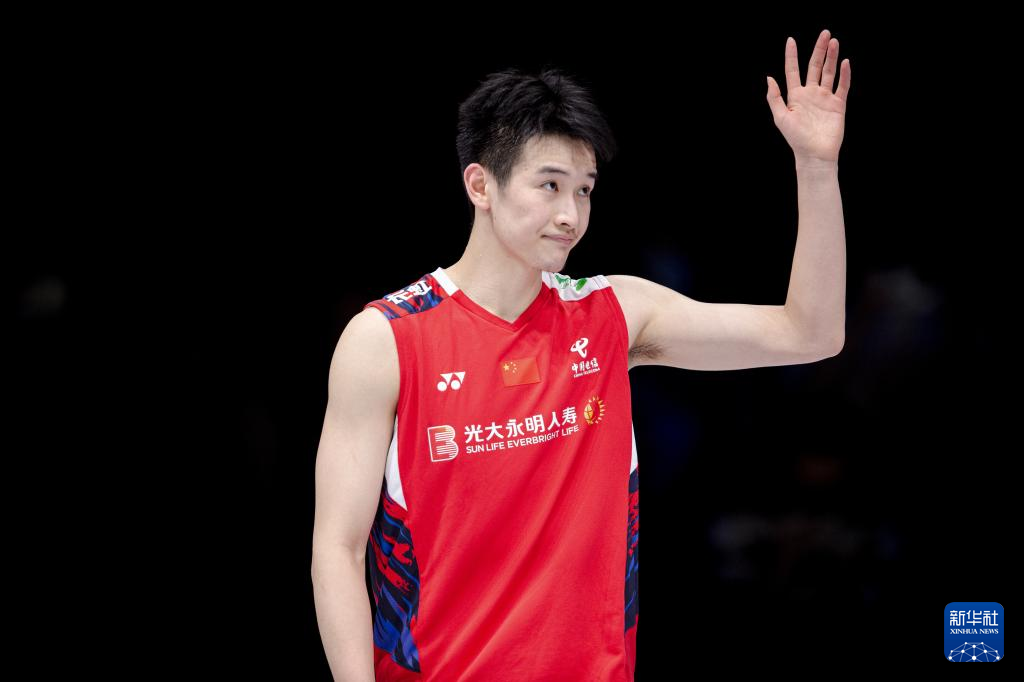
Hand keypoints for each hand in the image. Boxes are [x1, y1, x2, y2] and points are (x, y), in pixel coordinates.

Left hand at [767, 29, 850, 166]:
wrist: (814, 154)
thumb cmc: (795, 138)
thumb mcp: (780, 118)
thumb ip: (774, 98)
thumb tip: (769, 78)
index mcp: (795, 96)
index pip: (793, 70)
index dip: (791, 56)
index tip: (791, 40)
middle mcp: (811, 94)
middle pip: (814, 66)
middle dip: (819, 50)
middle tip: (824, 33)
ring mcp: (825, 98)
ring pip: (829, 72)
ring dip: (832, 57)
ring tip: (834, 41)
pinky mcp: (838, 104)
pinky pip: (842, 86)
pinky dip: (845, 74)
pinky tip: (845, 62)